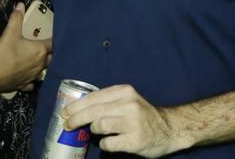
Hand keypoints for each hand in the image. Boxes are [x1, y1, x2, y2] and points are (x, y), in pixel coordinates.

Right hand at [0, 2, 51, 92]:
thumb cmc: (3, 52)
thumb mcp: (10, 32)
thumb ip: (16, 18)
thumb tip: (20, 5)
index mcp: (40, 50)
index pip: (53, 43)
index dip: (54, 39)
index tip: (56, 36)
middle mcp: (40, 64)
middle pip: (51, 58)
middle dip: (51, 53)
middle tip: (47, 48)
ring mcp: (32, 76)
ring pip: (43, 71)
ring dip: (42, 66)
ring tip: (39, 62)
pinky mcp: (23, 85)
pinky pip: (31, 83)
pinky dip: (31, 80)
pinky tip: (28, 77)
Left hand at [63, 84, 184, 156]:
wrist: (169, 129)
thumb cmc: (143, 115)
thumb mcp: (128, 100)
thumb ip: (109, 101)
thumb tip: (79, 107)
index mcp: (124, 91)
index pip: (94, 97)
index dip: (76, 105)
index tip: (65, 112)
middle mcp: (128, 104)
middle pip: (93, 111)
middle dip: (75, 119)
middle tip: (67, 125)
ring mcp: (132, 123)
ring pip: (98, 126)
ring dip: (94, 130)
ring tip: (97, 131)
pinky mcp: (134, 140)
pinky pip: (108, 143)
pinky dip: (104, 143)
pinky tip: (109, 142)